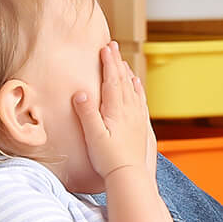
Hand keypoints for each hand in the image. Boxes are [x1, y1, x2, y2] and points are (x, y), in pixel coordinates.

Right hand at [73, 42, 152, 182]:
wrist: (129, 175)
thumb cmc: (108, 158)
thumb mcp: (93, 135)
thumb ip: (86, 113)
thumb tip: (81, 92)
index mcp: (116, 110)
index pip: (112, 80)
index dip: (108, 62)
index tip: (105, 47)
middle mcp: (129, 110)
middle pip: (123, 80)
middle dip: (117, 62)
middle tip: (113, 46)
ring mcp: (137, 117)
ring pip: (133, 89)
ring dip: (127, 73)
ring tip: (123, 61)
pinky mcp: (141, 125)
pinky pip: (140, 100)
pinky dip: (138, 88)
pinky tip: (137, 84)